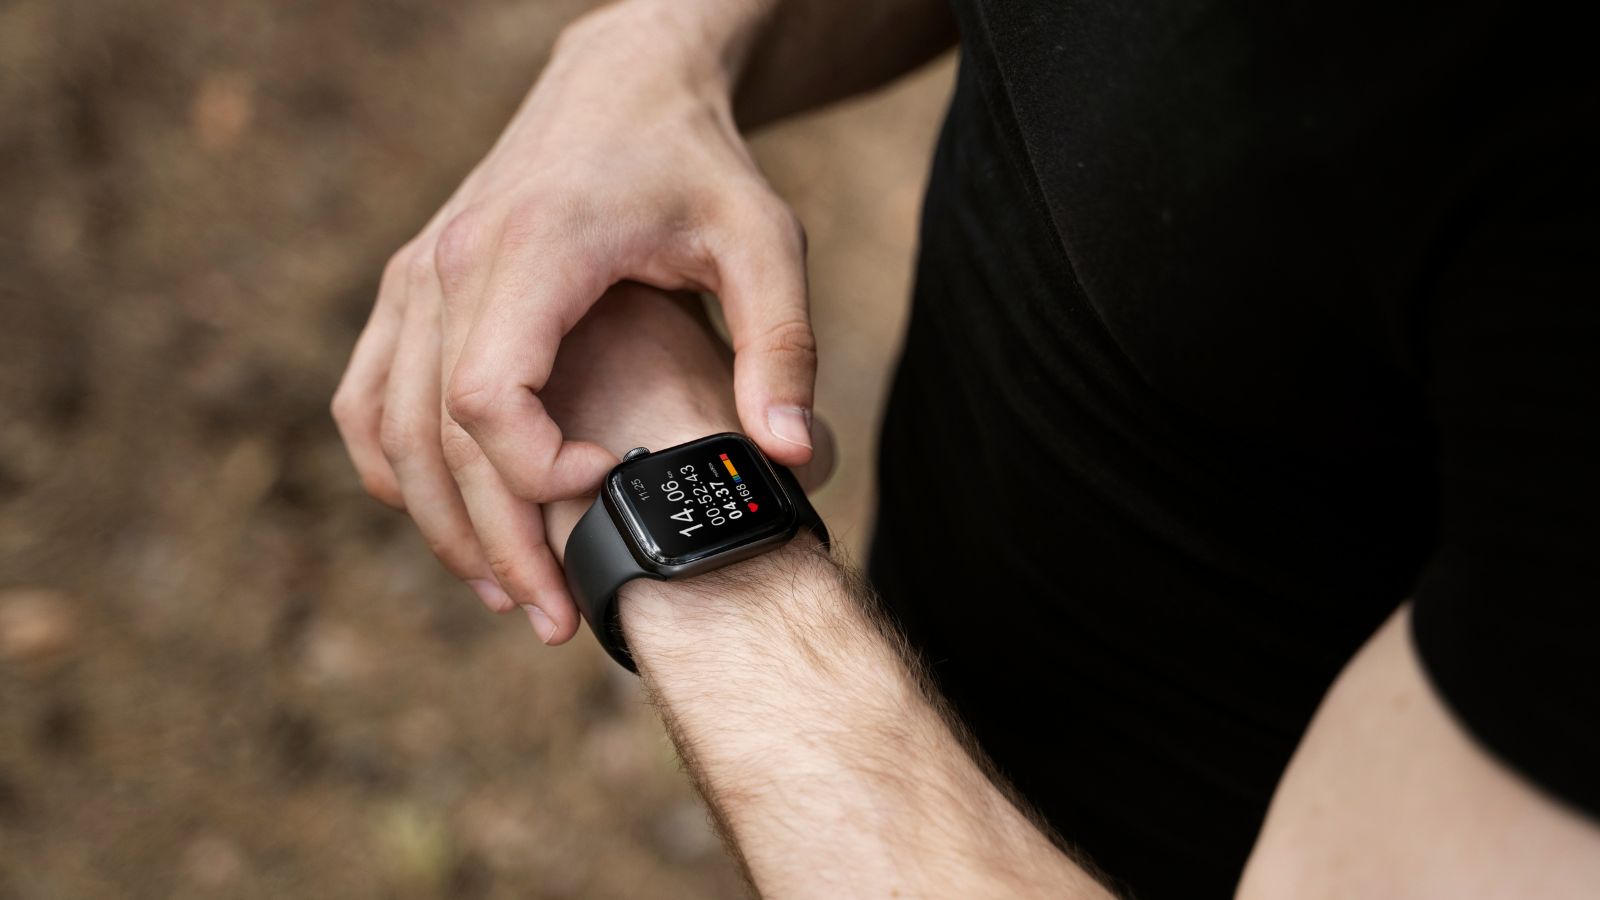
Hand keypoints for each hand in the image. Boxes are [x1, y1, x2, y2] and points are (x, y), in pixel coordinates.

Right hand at [329, 1, 816, 639]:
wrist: (622, 84)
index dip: (534, 473)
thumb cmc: (695, 163)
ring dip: (439, 523)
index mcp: (534, 249)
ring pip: (388, 429)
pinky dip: (394, 470)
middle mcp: (452, 262)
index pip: (485, 395)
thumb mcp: (762, 241)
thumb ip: (782, 347)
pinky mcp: (412, 287)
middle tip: (555, 618)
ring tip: (508, 594)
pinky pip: (369, 398)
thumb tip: (790, 460)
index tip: (609, 491)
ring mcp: (418, 274)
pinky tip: (446, 522)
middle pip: (435, 436)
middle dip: (494, 540)